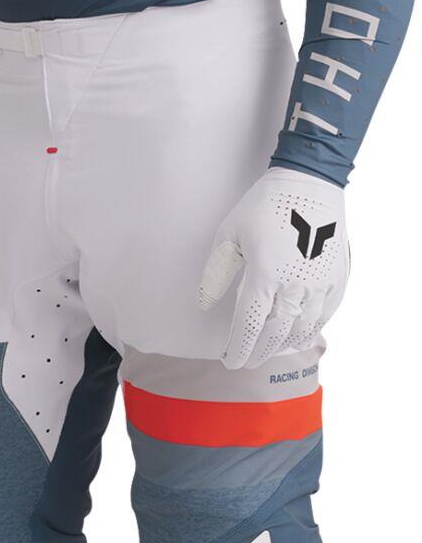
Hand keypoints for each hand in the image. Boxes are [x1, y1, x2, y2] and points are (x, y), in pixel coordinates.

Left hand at [198, 169, 348, 368]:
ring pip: (301, 329)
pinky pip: (325, 315)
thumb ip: (217, 272)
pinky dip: (312, 330)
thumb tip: (204, 303)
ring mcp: (320, 283)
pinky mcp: (337, 277)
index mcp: (265, 275)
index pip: (249, 326)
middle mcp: (294, 284)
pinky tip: (301, 335)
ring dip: (284, 345)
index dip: (239, 349)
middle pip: (275, 334)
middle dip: (259, 352)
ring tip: (272, 352)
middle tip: (249, 361)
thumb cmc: (265, 205)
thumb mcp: (229, 234)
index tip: (230, 361)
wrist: (310, 181)